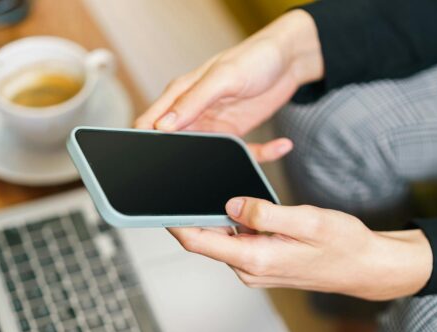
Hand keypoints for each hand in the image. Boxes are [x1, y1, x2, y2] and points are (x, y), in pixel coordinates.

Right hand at [135, 10, 323, 162]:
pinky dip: (260, 154)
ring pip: (208, 154)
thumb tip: (163, 125)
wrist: (288, 57)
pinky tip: (281, 145)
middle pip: (176, 145)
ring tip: (247, 160)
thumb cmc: (254, 57)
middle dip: (184, 161)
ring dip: (226, 162)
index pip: (151, 122)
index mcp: (181, 94)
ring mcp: (214, 124)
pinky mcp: (236, 133)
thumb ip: (193, 100)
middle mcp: (194, 112)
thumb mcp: (223, 77)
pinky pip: (243, 152)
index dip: (148, 141)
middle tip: (204, 169)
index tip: (156, 158)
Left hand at [168, 198, 432, 300]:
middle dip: (193, 212)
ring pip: (222, 238)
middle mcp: (249, 268)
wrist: (366, 267)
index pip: (198, 240)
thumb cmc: (343, 245)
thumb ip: (265, 212)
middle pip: (206, 238)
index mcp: (255, 258)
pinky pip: (239, 240)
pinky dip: (235, 222)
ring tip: (210, 185)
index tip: (156, 201)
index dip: (173, 221)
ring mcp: (255, 268)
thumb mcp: (307, 220)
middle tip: (179, 181)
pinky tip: (240, 203)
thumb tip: (231, 204)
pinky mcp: (263, 262)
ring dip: (216, 215)